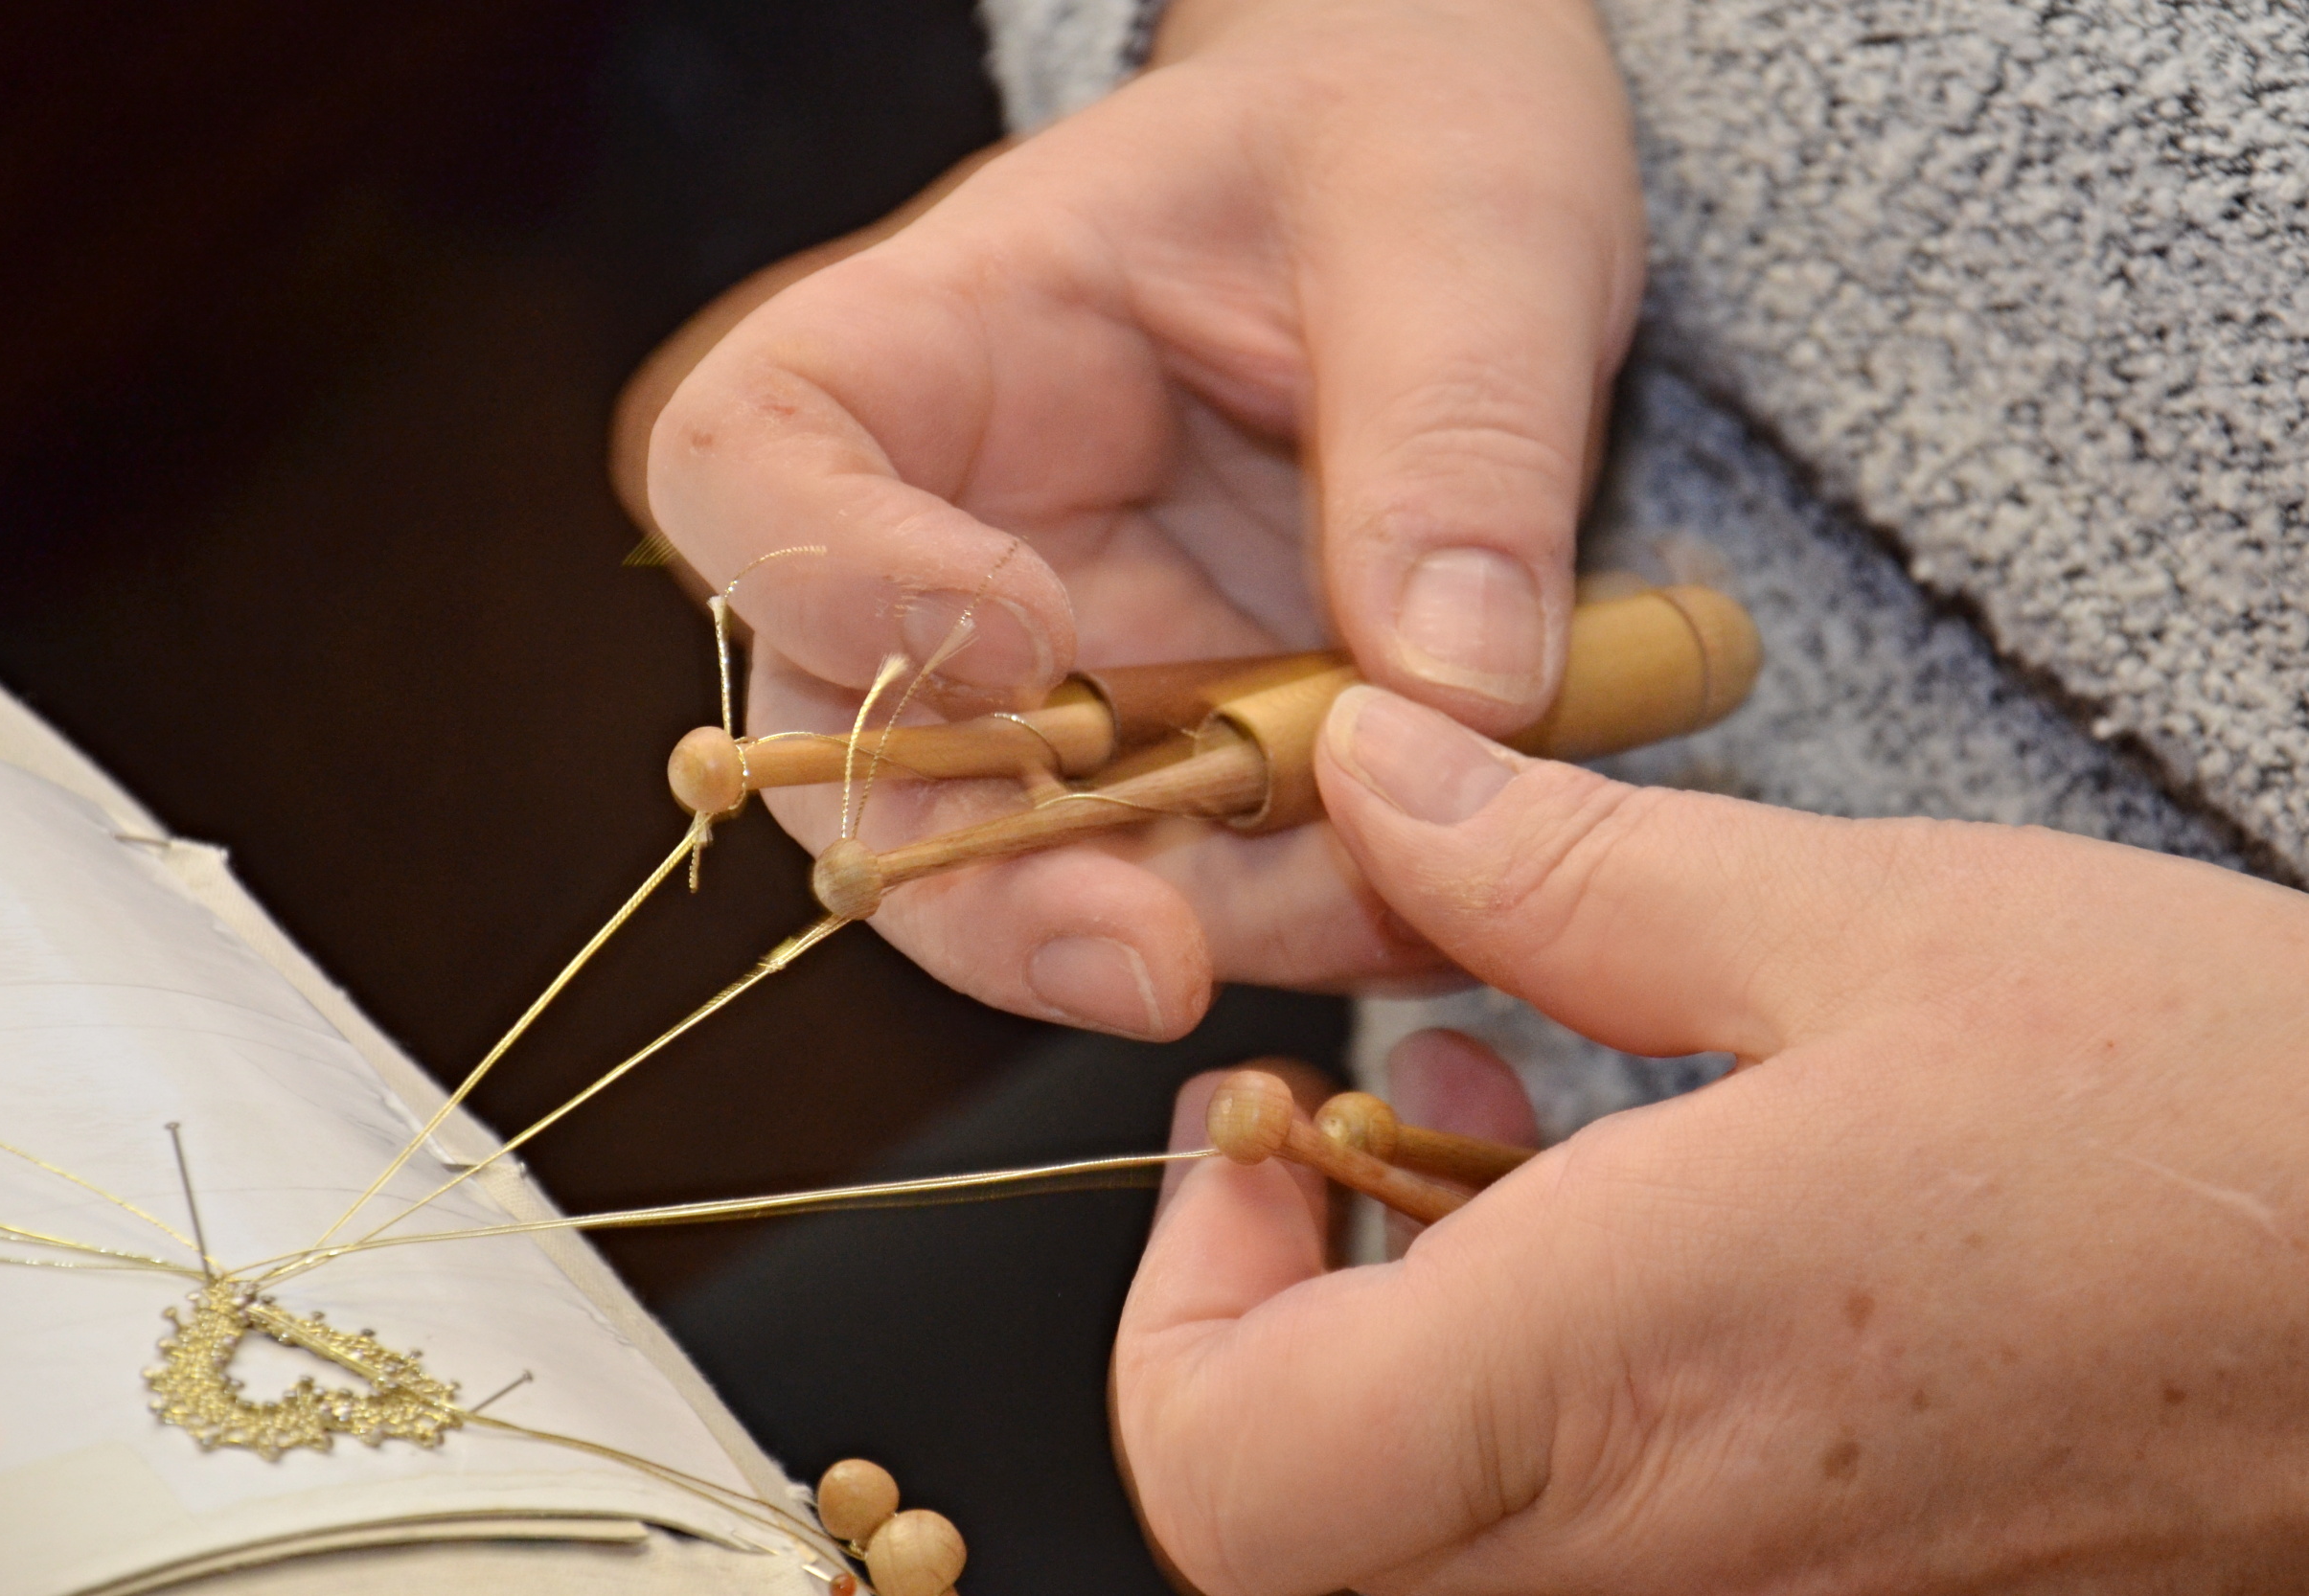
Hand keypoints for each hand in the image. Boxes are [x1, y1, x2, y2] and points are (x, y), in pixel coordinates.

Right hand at [641, 0, 1643, 1035]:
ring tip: (1381, 908)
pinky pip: (1203, 882)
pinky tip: (1432, 899)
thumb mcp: (1458, 221)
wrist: (1466, 202)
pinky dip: (1306, 920)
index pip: (751, 463)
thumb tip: (1453, 687)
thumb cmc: (1405, 136)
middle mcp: (964, 531)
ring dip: (1189, 928)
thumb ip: (1453, 433)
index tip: (1026, 638)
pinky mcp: (1191, 746)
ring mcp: (1076, 662)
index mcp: (940, 343)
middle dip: (990, 887)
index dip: (832, 581)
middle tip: (1155, 958)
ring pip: (1028, 863)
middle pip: (855, 752)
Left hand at [1115, 683, 2308, 1592]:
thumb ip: (1564, 872)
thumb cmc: (2222, 1121)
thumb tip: (1372, 776)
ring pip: (1426, 1532)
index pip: (1231, 1481)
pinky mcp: (1843, 1591)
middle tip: (1351, 1100)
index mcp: (1634, 1373)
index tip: (1252, 1128)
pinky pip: (1582, 1534)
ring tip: (1488, 1100)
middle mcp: (1674, 1550)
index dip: (1175, 1307)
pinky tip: (1625, 1189)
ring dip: (1392, 1323)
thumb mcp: (1861, 923)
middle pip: (1296, 1522)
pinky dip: (1527, 1376)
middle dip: (1268, 1296)